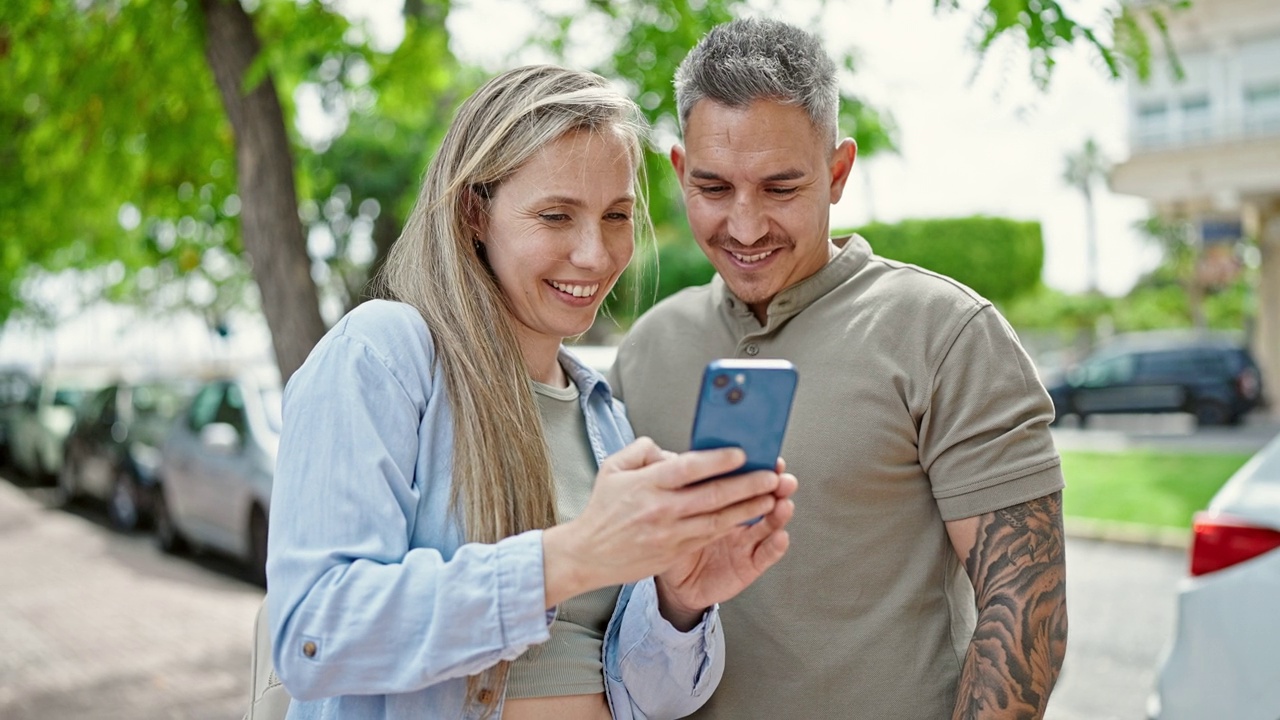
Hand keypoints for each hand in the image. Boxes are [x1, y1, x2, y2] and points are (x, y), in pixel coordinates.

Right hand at [542, 438, 782, 607]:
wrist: (587, 554)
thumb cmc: (603, 508)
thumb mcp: (614, 468)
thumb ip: (643, 451)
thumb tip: (673, 451)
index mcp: (646, 485)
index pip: (688, 468)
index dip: (717, 460)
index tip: (740, 453)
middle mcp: (660, 510)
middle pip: (712, 496)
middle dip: (747, 485)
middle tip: (771, 475)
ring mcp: (669, 535)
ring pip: (717, 521)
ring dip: (748, 510)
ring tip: (770, 498)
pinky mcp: (673, 554)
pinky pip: (708, 538)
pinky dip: (731, 527)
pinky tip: (748, 518)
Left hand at [655, 461, 796, 629]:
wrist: (674, 582)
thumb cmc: (672, 543)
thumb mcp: (673, 512)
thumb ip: (680, 488)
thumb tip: (672, 457)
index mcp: (723, 501)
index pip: (744, 479)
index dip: (759, 468)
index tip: (767, 457)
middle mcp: (739, 518)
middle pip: (764, 498)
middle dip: (777, 487)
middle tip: (781, 479)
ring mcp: (746, 541)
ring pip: (769, 524)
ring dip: (779, 513)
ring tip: (782, 505)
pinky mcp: (749, 565)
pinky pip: (765, 555)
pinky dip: (775, 546)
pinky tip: (780, 536)